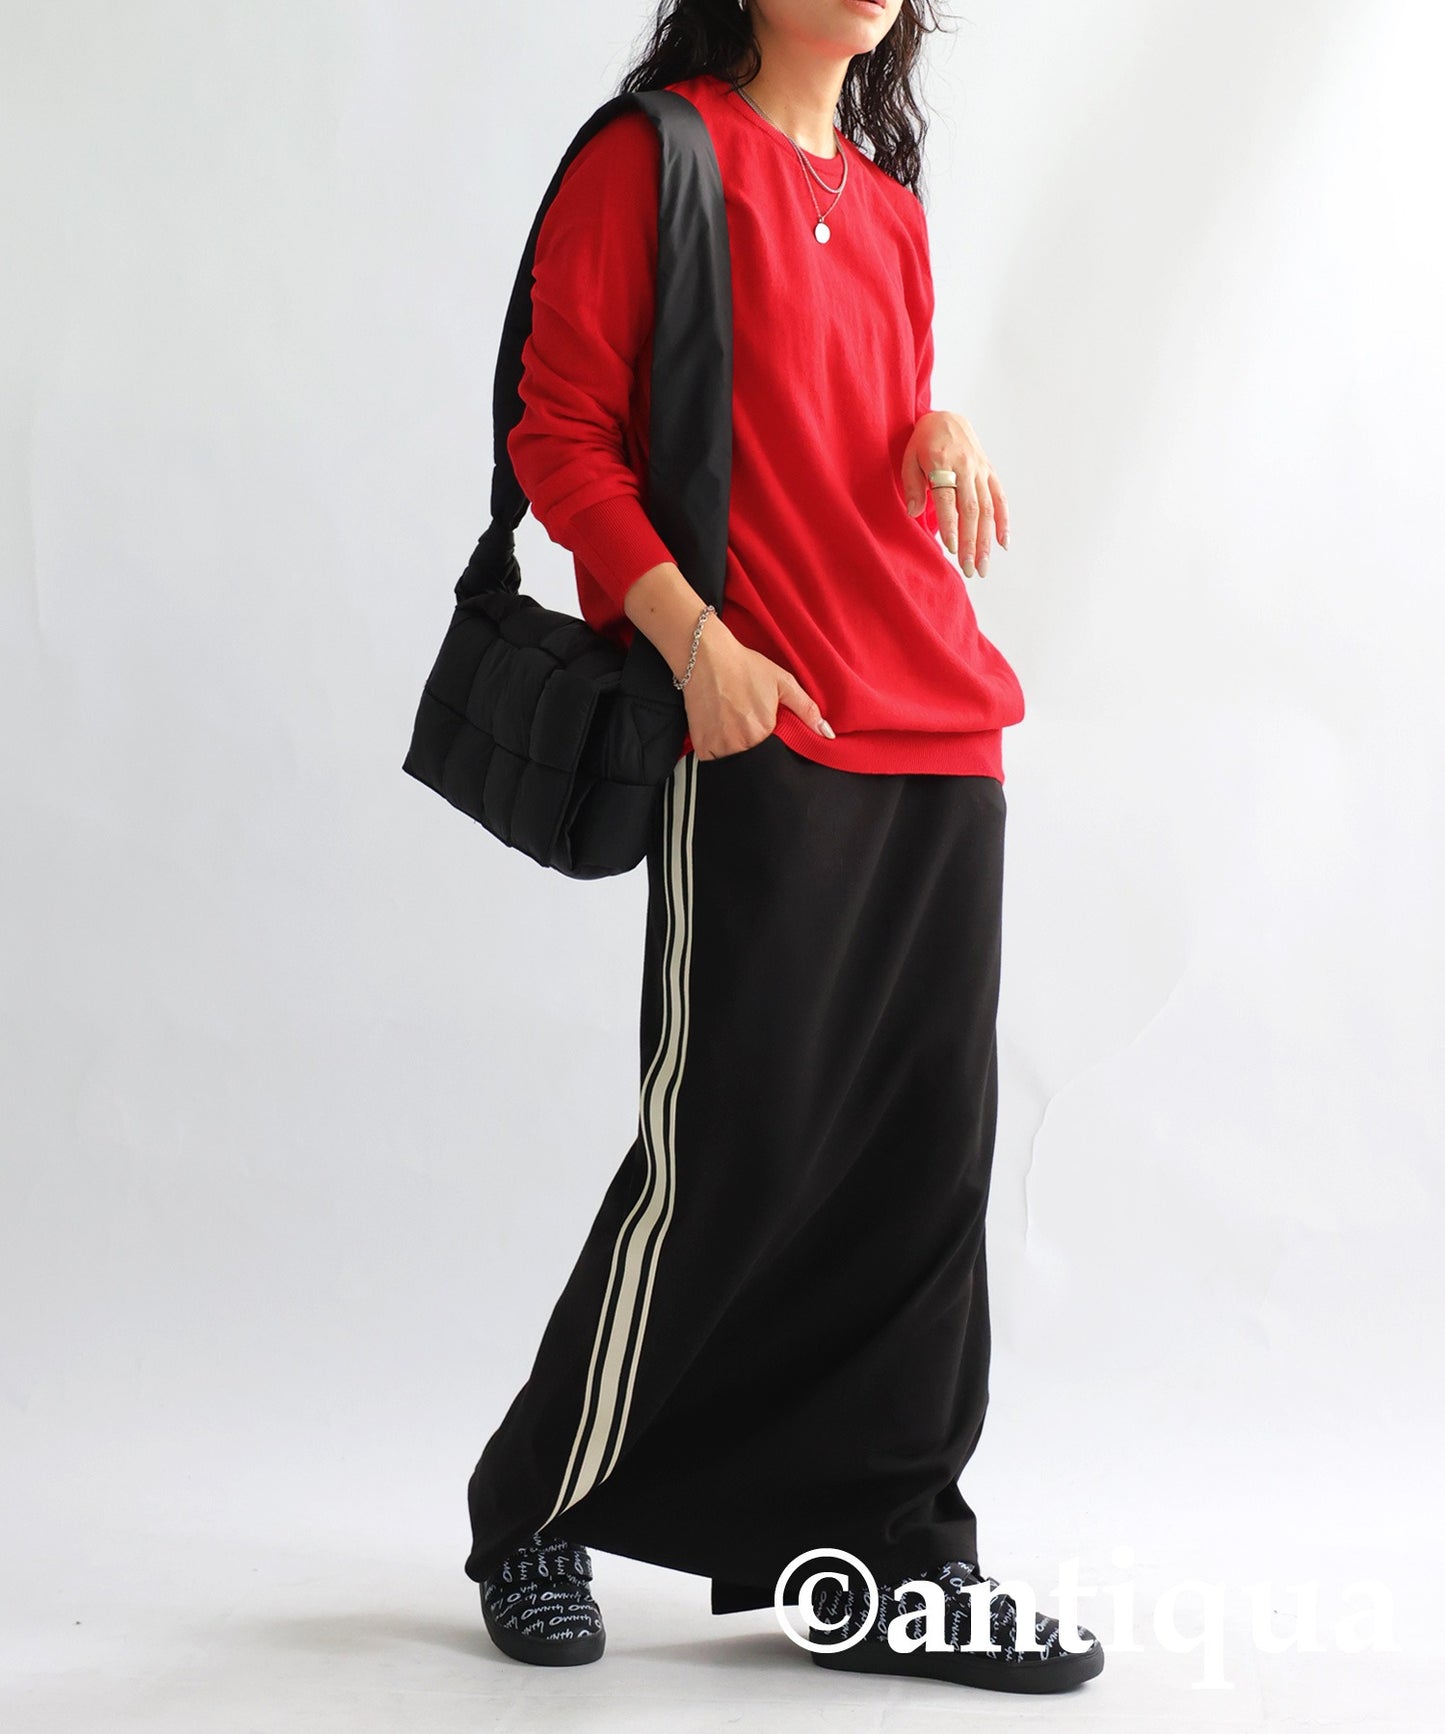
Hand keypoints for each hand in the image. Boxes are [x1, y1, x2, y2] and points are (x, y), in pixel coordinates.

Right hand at [682, 616, 833, 758]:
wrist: (706, 657)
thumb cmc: (745, 667)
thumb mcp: (783, 683)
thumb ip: (806, 709)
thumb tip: (827, 733)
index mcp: (763, 731)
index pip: (777, 752)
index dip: (774, 739)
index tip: (765, 723)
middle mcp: (741, 743)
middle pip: (755, 757)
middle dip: (755, 745)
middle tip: (746, 718)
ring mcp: (718, 746)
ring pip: (734, 760)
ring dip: (736, 748)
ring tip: (733, 721)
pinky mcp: (701, 744)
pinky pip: (714, 758)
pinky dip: (717, 748)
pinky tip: (720, 727)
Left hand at [902, 409, 1009, 577]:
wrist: (947, 418)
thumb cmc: (923, 441)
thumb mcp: (909, 458)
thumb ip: (912, 485)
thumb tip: (914, 513)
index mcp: (942, 463)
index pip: (948, 499)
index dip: (951, 525)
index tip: (951, 548)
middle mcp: (966, 468)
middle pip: (971, 510)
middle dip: (971, 542)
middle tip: (969, 569)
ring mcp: (981, 471)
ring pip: (987, 509)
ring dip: (986, 540)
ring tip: (982, 566)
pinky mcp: (989, 473)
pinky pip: (1000, 499)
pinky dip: (1004, 522)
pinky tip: (1003, 544)